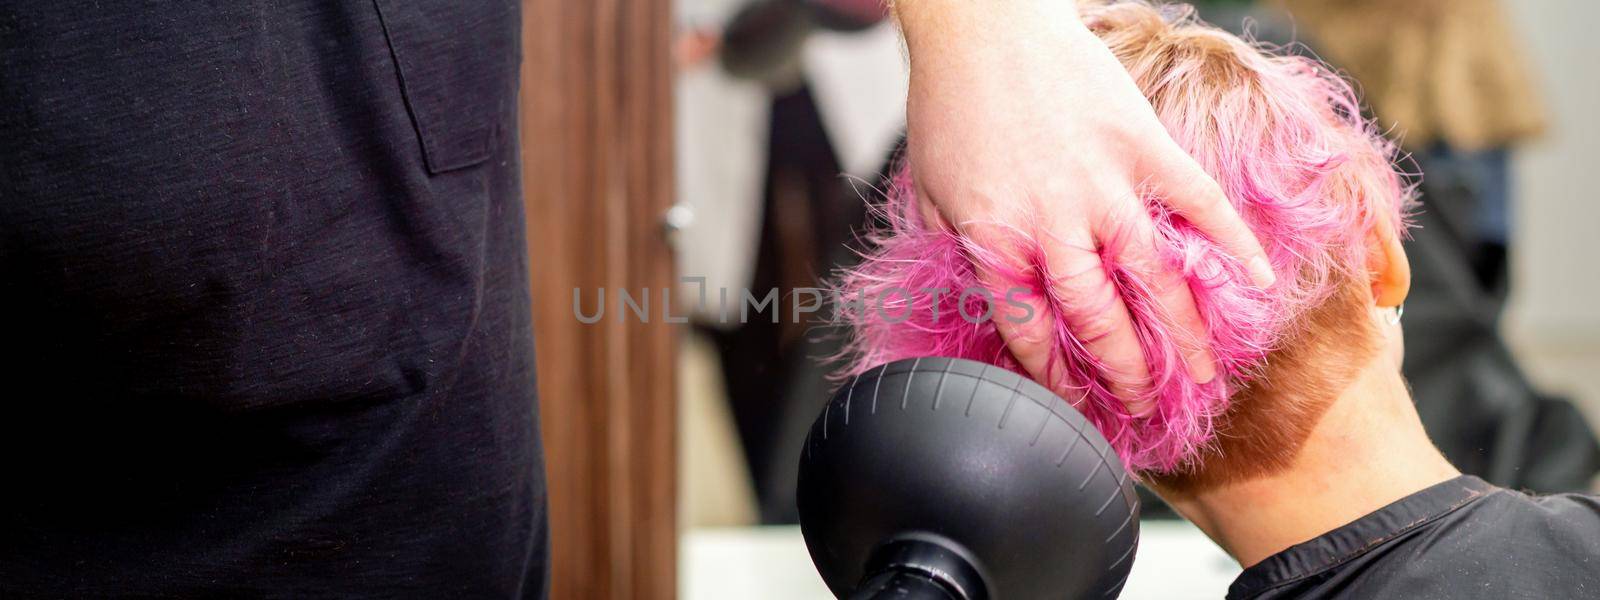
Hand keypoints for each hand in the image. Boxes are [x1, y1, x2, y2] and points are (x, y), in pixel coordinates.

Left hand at [897, 0, 1273, 410]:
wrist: (982, 25)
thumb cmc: (950, 104)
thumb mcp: (929, 191)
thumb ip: (959, 249)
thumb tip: (979, 297)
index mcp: (995, 238)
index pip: (1030, 330)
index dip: (1058, 377)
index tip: (1079, 404)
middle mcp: (1054, 222)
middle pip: (1100, 318)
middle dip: (1128, 372)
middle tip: (1149, 406)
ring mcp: (1105, 183)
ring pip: (1154, 276)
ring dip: (1184, 332)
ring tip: (1204, 373)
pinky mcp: (1143, 143)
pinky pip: (1199, 202)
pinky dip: (1232, 242)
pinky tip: (1259, 280)